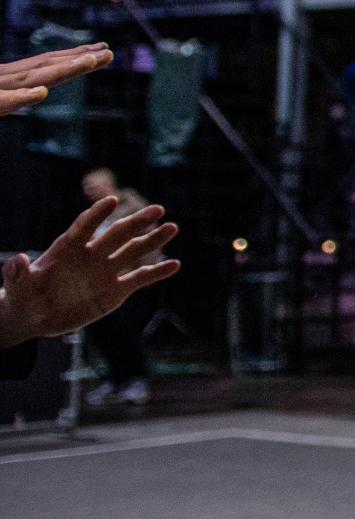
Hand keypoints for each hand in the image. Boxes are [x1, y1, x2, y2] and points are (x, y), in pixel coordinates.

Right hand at [0, 43, 110, 117]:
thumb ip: (11, 93)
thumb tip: (33, 87)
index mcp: (5, 79)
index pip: (43, 66)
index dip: (71, 58)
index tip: (99, 51)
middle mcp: (2, 79)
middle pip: (44, 67)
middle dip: (78, 60)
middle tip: (108, 53)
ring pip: (28, 79)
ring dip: (61, 69)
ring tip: (89, 61)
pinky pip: (1, 101)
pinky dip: (21, 96)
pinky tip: (41, 92)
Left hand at [0, 196, 180, 349]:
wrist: (36, 317)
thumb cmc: (22, 297)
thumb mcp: (16, 287)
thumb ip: (16, 273)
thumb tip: (18, 259)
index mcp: (67, 249)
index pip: (85, 226)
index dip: (97, 214)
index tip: (112, 201)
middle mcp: (91, 255)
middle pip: (117, 234)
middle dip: (137, 222)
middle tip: (157, 210)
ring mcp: (106, 271)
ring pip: (133, 251)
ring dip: (153, 240)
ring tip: (172, 228)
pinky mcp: (116, 290)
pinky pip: (140, 278)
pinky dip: (157, 272)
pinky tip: (174, 265)